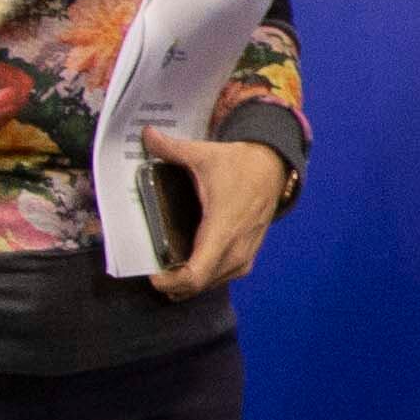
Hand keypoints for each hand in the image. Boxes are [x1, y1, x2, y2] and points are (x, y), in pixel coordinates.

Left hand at [143, 130, 288, 297]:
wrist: (273, 167)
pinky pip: (224, 277)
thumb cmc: (239, 163)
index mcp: (222, 227)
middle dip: (175, 285)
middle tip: (153, 271)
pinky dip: (205, 279)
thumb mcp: (203, 154)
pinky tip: (191, 268)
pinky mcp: (249, 254)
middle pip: (200, 285)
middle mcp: (236, 247)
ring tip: (168, 272)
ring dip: (190, 284)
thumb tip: (146, 134)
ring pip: (212, 284)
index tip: (153, 275)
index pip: (196, 273)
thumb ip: (171, 148)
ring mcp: (246, 253)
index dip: (171, 282)